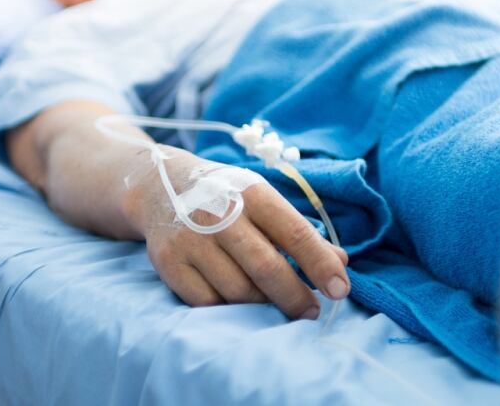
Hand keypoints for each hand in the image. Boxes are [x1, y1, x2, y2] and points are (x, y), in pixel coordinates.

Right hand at [125, 145, 349, 319]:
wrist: (158, 187)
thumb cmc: (224, 196)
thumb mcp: (262, 200)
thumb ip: (298, 230)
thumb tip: (340, 261)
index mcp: (251, 193)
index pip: (294, 233)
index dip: (320, 265)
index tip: (340, 290)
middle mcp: (219, 214)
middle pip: (266, 268)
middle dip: (295, 297)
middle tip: (312, 311)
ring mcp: (190, 240)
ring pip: (238, 291)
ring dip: (263, 304)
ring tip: (274, 303)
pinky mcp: (168, 263)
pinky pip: (208, 302)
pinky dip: (230, 309)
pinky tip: (240, 303)